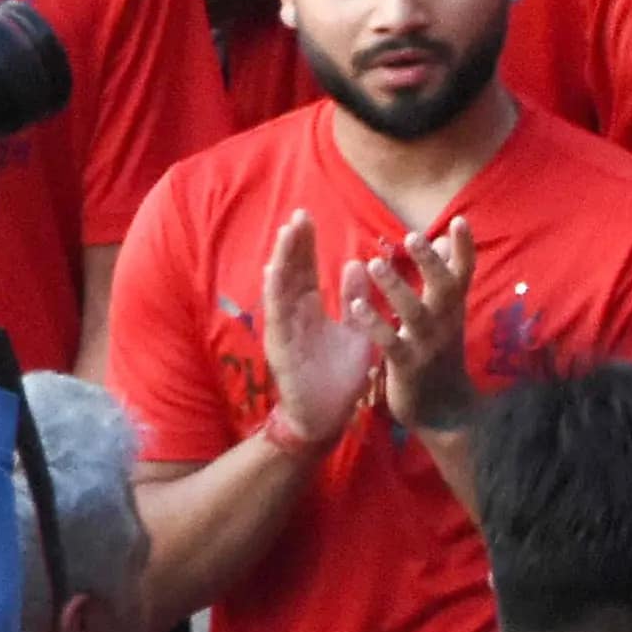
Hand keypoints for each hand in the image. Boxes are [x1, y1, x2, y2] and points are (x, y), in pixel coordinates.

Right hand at [257, 211, 376, 451]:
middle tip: (298, 214)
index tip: (307, 218)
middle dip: (293, 245)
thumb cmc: (340, 377)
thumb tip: (356, 264)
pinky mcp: (281, 348)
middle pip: (290, 273)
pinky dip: (275, 292)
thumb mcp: (356, 332)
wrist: (328, 417)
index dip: (305, 245)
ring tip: (288, 233)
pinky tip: (275, 271)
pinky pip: (276, 316)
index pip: (305, 271)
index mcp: (309, 311)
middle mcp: (292, 316)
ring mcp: (284, 331)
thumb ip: (356, 301)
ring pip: (280, 289)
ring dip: (283, 261)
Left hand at [346, 221, 475, 437]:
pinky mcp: (407, 366)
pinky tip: (357, 306)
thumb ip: (445, 278)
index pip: (464, 273)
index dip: (464, 248)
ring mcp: (427, 345)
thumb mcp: (447, 315)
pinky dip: (375, 324)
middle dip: (430, 262)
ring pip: (413, 313)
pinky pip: (391, 343)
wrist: (443, 408)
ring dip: (395, 288)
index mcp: (453, 308)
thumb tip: (445, 240)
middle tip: (413, 235)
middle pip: (444, 288)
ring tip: (374, 265)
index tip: (459, 220)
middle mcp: (445, 323)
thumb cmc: (440, 353)